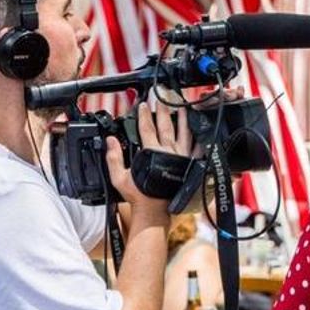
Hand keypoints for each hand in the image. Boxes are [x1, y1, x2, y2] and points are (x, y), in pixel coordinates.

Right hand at [105, 100, 190, 220]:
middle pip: (166, 125)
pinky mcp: (188, 165)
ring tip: (183, 106)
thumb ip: (114, 158)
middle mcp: (168, 152)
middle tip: (163, 98)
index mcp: (151, 152)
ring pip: (184, 133)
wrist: (155, 210)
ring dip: (183, 118)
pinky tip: (198, 129)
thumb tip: (110, 140)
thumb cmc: (139, 196)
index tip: (143, 104)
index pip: (147, 128)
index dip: (144, 115)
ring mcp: (180, 157)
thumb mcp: (119, 178)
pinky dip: (197, 137)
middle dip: (164, 110)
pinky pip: (195, 148)